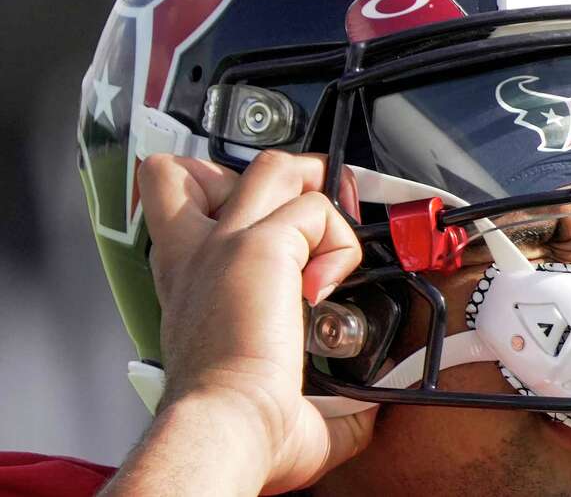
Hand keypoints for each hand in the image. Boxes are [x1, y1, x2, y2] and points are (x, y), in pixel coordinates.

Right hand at [105, 151, 370, 495]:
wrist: (225, 426)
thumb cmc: (235, 421)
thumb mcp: (265, 391)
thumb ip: (317, 396)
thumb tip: (360, 414)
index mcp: (191, 285)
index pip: (186, 211)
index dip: (229, 206)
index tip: (278, 242)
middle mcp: (199, 256)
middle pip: (216, 168)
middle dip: (273, 176)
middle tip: (309, 211)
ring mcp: (227, 243)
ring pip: (272, 168)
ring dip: (314, 189)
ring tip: (334, 235)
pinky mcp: (261, 246)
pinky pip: (317, 209)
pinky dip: (339, 241)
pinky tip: (328, 286)